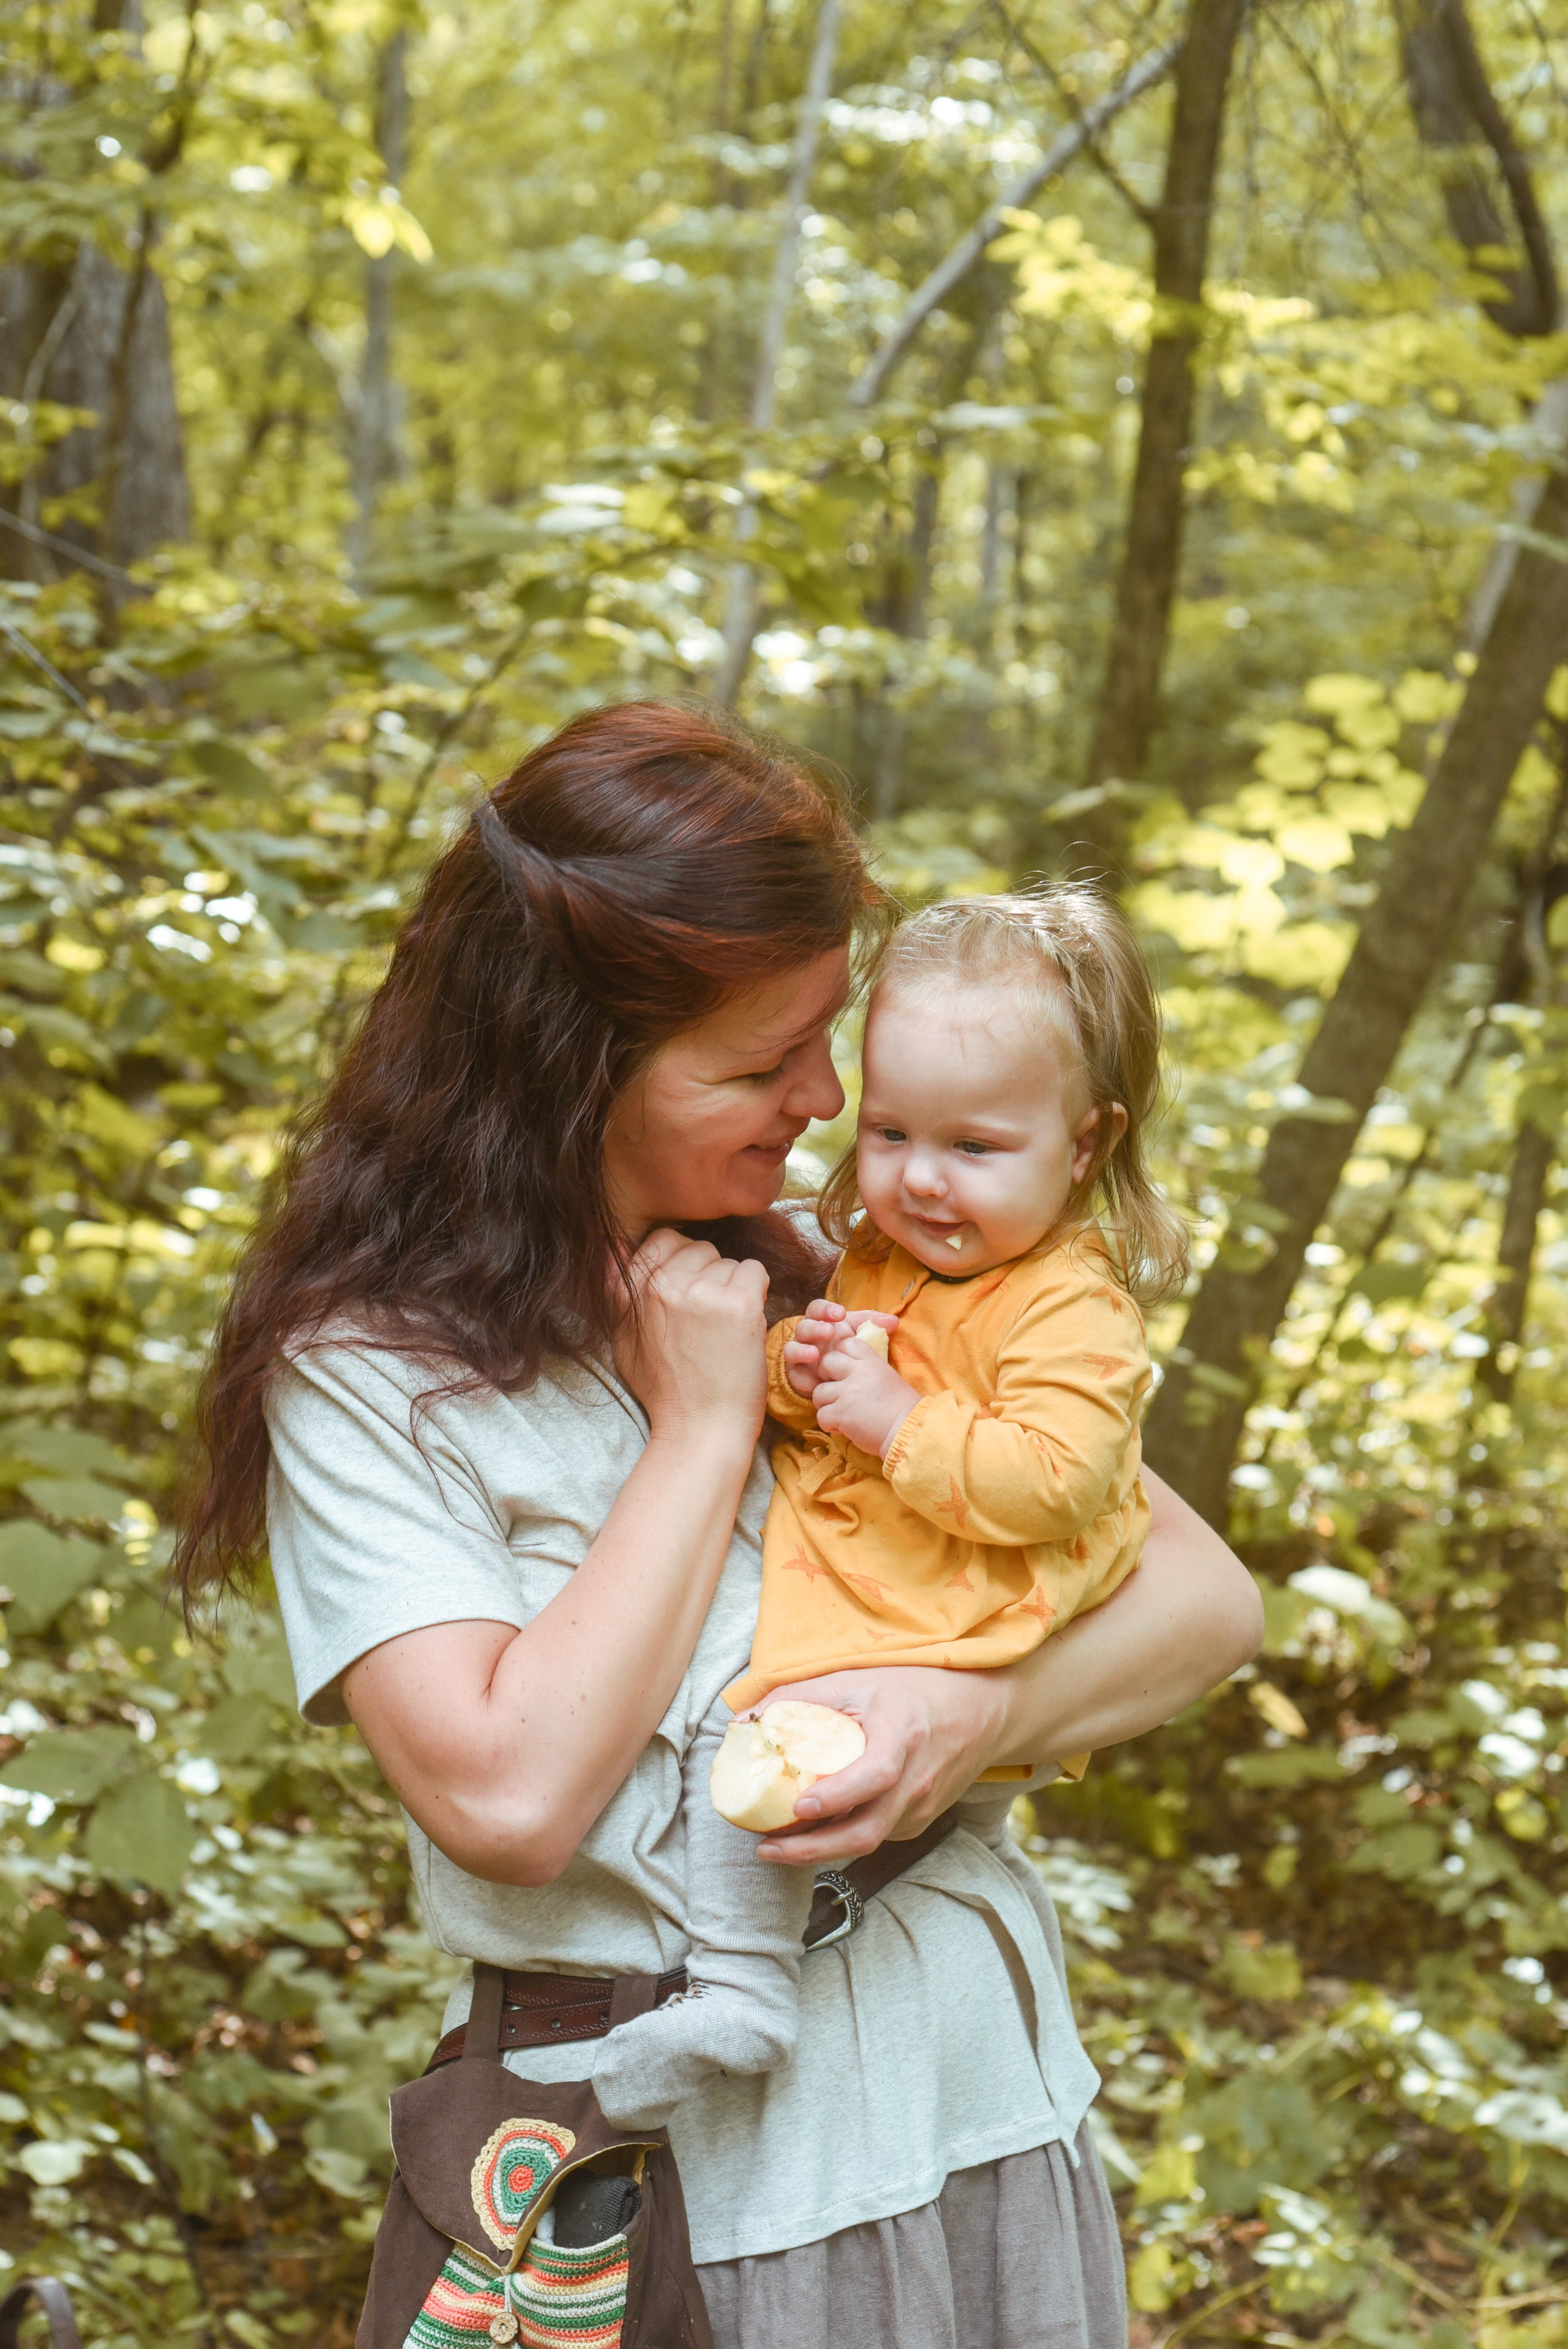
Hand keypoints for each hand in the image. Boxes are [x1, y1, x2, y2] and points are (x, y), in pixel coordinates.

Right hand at [613, 1228, 768, 1450]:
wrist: (698, 1430)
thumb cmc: (666, 1391)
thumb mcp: (625, 1339)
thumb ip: (618, 1290)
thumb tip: (614, 1243)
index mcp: (633, 1289)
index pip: (664, 1239)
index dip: (682, 1261)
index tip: (689, 1290)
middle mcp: (663, 1285)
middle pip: (700, 1248)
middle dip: (709, 1275)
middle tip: (709, 1317)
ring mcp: (701, 1293)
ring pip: (729, 1262)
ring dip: (733, 1288)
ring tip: (724, 1328)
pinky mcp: (738, 1305)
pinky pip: (754, 1270)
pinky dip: (755, 1293)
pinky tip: (745, 1323)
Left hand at [746, 1667, 1009, 1867]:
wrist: (978, 1710)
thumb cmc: (910, 1689)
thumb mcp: (856, 1680)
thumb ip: (799, 1698)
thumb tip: (741, 1722)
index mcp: (904, 1735)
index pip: (875, 1775)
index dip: (837, 1796)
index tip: (798, 1806)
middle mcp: (918, 1778)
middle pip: (867, 1831)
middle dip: (812, 1849)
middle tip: (766, 1847)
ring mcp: (922, 1806)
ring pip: (868, 1842)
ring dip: (821, 1851)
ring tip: (776, 1845)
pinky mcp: (920, 1821)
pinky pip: (877, 1836)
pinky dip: (843, 1839)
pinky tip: (812, 1833)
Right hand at [781, 1300, 897, 1400]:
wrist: (839, 1377)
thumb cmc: (847, 1348)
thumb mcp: (858, 1335)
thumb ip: (873, 1325)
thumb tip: (893, 1321)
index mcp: (820, 1321)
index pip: (816, 1309)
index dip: (825, 1309)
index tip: (841, 1313)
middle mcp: (806, 1336)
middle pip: (802, 1327)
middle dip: (814, 1328)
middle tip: (829, 1332)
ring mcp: (799, 1356)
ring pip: (791, 1349)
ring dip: (801, 1351)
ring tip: (814, 1355)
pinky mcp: (796, 1375)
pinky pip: (794, 1375)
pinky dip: (804, 1378)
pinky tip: (814, 1382)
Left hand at [811, 1331, 917, 1454]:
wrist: (908, 1431)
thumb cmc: (902, 1407)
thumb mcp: (887, 1376)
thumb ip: (867, 1368)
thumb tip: (848, 1366)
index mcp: (871, 1361)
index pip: (846, 1343)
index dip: (842, 1356)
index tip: (847, 1371)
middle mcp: (858, 1372)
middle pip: (826, 1362)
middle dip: (826, 1376)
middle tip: (837, 1391)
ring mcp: (847, 1392)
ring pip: (818, 1391)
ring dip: (825, 1404)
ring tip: (840, 1413)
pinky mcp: (841, 1413)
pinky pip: (821, 1414)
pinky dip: (829, 1424)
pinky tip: (843, 1427)